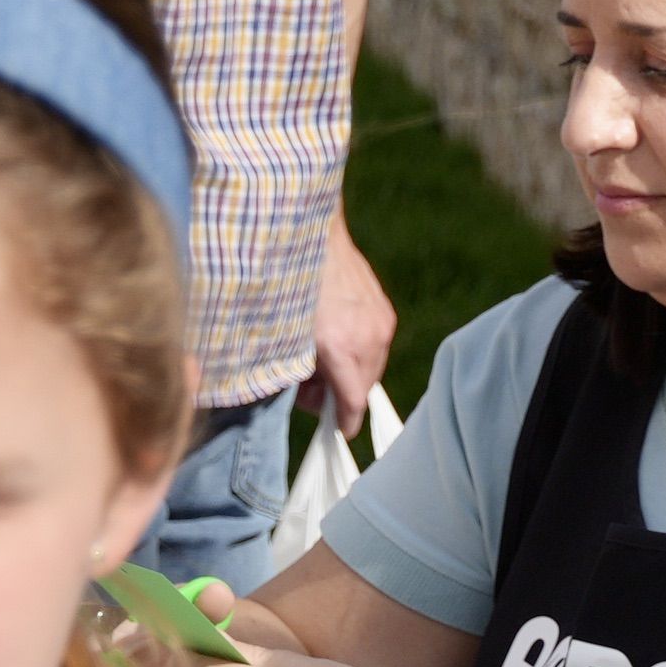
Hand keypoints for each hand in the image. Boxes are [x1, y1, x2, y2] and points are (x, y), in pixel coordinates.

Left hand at [304, 214, 394, 434]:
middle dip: (340, 395)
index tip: (339, 432)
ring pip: (371, 368)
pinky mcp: (384, 311)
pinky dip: (357, 350)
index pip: (353, 403)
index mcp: (340, 347)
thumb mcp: (281, 336)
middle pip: (364, 388)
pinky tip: (336, 335)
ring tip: (322, 357)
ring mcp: (380, 324)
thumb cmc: (286, 285)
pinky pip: (376, 346)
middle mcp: (368, 338)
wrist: (309, 234)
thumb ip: (297, 374)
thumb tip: (310, 397)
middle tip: (311, 385)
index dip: (345, 423)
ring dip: (350, 371)